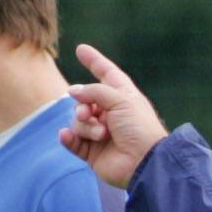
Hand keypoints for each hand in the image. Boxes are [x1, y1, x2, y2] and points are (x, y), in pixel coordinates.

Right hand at [63, 44, 169, 189]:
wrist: (144, 162)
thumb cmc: (139, 128)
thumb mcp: (120, 100)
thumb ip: (94, 91)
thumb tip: (73, 91)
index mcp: (124, 98)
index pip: (107, 75)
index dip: (95, 61)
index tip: (81, 49)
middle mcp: (112, 114)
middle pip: (85, 101)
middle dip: (83, 105)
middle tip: (90, 114)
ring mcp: (102, 134)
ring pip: (78, 121)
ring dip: (85, 126)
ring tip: (101, 134)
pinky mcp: (93, 153)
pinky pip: (73, 141)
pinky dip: (69, 138)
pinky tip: (67, 136)